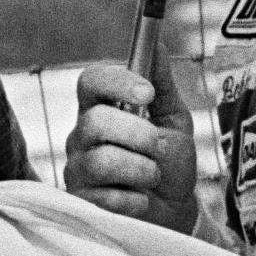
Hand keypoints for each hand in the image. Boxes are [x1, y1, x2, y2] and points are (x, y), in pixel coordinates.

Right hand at [62, 54, 198, 234]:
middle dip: (137, 134)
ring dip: (141, 169)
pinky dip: (134, 198)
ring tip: (153, 176)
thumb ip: (162, 83)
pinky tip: (141, 200)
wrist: (176, 211)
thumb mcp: (174, 118)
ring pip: (100, 160)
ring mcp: (78, 169)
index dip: (116, 83)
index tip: (146, 93)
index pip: (90, 81)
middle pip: (94, 122)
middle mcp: (82, 135)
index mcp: (101, 107)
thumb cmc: (171, 162)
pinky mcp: (82, 203)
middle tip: (159, 147)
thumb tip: (156, 43)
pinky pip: (104, 197)